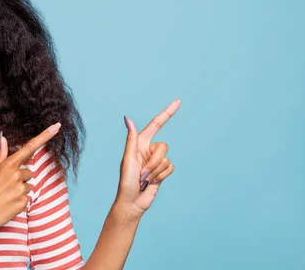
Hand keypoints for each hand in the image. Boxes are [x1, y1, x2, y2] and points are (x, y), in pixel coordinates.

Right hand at [0, 122, 61, 235]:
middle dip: (20, 177)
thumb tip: (3, 138)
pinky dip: (19, 200)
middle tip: (4, 186)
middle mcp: (17, 175)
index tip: (57, 126)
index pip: (30, 147)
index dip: (45, 136)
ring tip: (4, 195)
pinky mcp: (23, 203)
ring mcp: (21, 190)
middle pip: (28, 172)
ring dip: (20, 189)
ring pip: (28, 185)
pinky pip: (26, 198)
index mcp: (8, 165)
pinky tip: (7, 203)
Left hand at [115, 99, 179, 220]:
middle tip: (142, 173)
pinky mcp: (162, 171)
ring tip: (144, 179)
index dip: (167, 113)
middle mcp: (149, 149)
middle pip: (163, 146)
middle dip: (154, 162)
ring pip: (167, 159)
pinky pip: (171, 167)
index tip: (178, 102)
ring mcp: (156, 161)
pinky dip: (162, 176)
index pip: (156, 124)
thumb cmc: (126, 181)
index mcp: (139, 143)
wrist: (132, 202)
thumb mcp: (128, 158)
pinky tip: (153, 182)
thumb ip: (132, 139)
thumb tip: (128, 119)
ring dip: (156, 171)